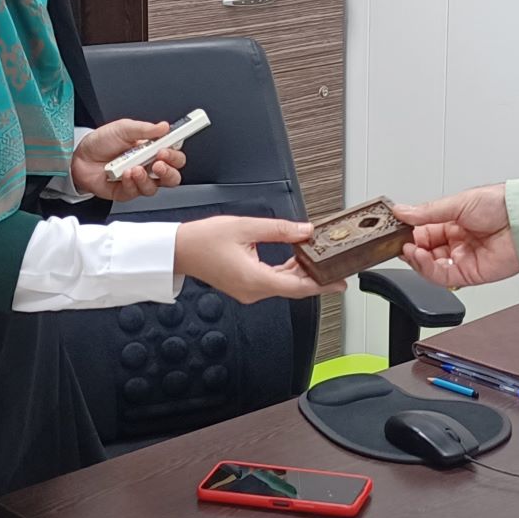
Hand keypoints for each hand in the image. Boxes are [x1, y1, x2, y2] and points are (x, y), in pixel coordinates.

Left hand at [71, 120, 186, 202]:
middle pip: (171, 176)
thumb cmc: (100, 142)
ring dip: (147, 178)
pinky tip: (123, 174)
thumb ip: (145, 129)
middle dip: (168, 170)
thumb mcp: (123, 128)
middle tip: (158, 162)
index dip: (174, 154)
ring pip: (155, 187)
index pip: (174, 155)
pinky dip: (131, 183)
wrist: (78, 156)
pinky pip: (135, 192)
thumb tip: (164, 126)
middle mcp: (148, 166)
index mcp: (151, 149)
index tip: (167, 149)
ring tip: (135, 168)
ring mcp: (138, 180)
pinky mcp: (126, 191)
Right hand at [174, 216, 326, 303]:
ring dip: (300, 272)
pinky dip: (286, 272)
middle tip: (334, 267)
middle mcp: (252, 291)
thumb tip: (304, 230)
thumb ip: (280, 229)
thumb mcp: (246, 226)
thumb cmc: (203, 240)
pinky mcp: (244, 286)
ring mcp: (248, 291)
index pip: (297, 286)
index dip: (322, 285)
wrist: (179, 249)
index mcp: (254, 279)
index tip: (339, 283)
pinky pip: (272, 282)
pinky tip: (294, 259)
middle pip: (293, 287)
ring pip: (283, 285)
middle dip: (315, 276)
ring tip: (315, 257)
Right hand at [394, 185, 518, 288]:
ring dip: (416, 259)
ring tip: (409, 249)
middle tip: (398, 241)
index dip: (409, 233)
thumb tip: (401, 211)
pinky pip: (443, 277)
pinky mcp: (470, 274)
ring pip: (430, 266)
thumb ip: (427, 212)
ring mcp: (463, 258)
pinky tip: (420, 257)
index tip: (395, 230)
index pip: (423, 232)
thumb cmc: (501, 204)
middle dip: (409, 248)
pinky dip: (427, 269)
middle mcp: (458, 241)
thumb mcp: (458, 202)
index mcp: (454, 222)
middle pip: (424, 251)